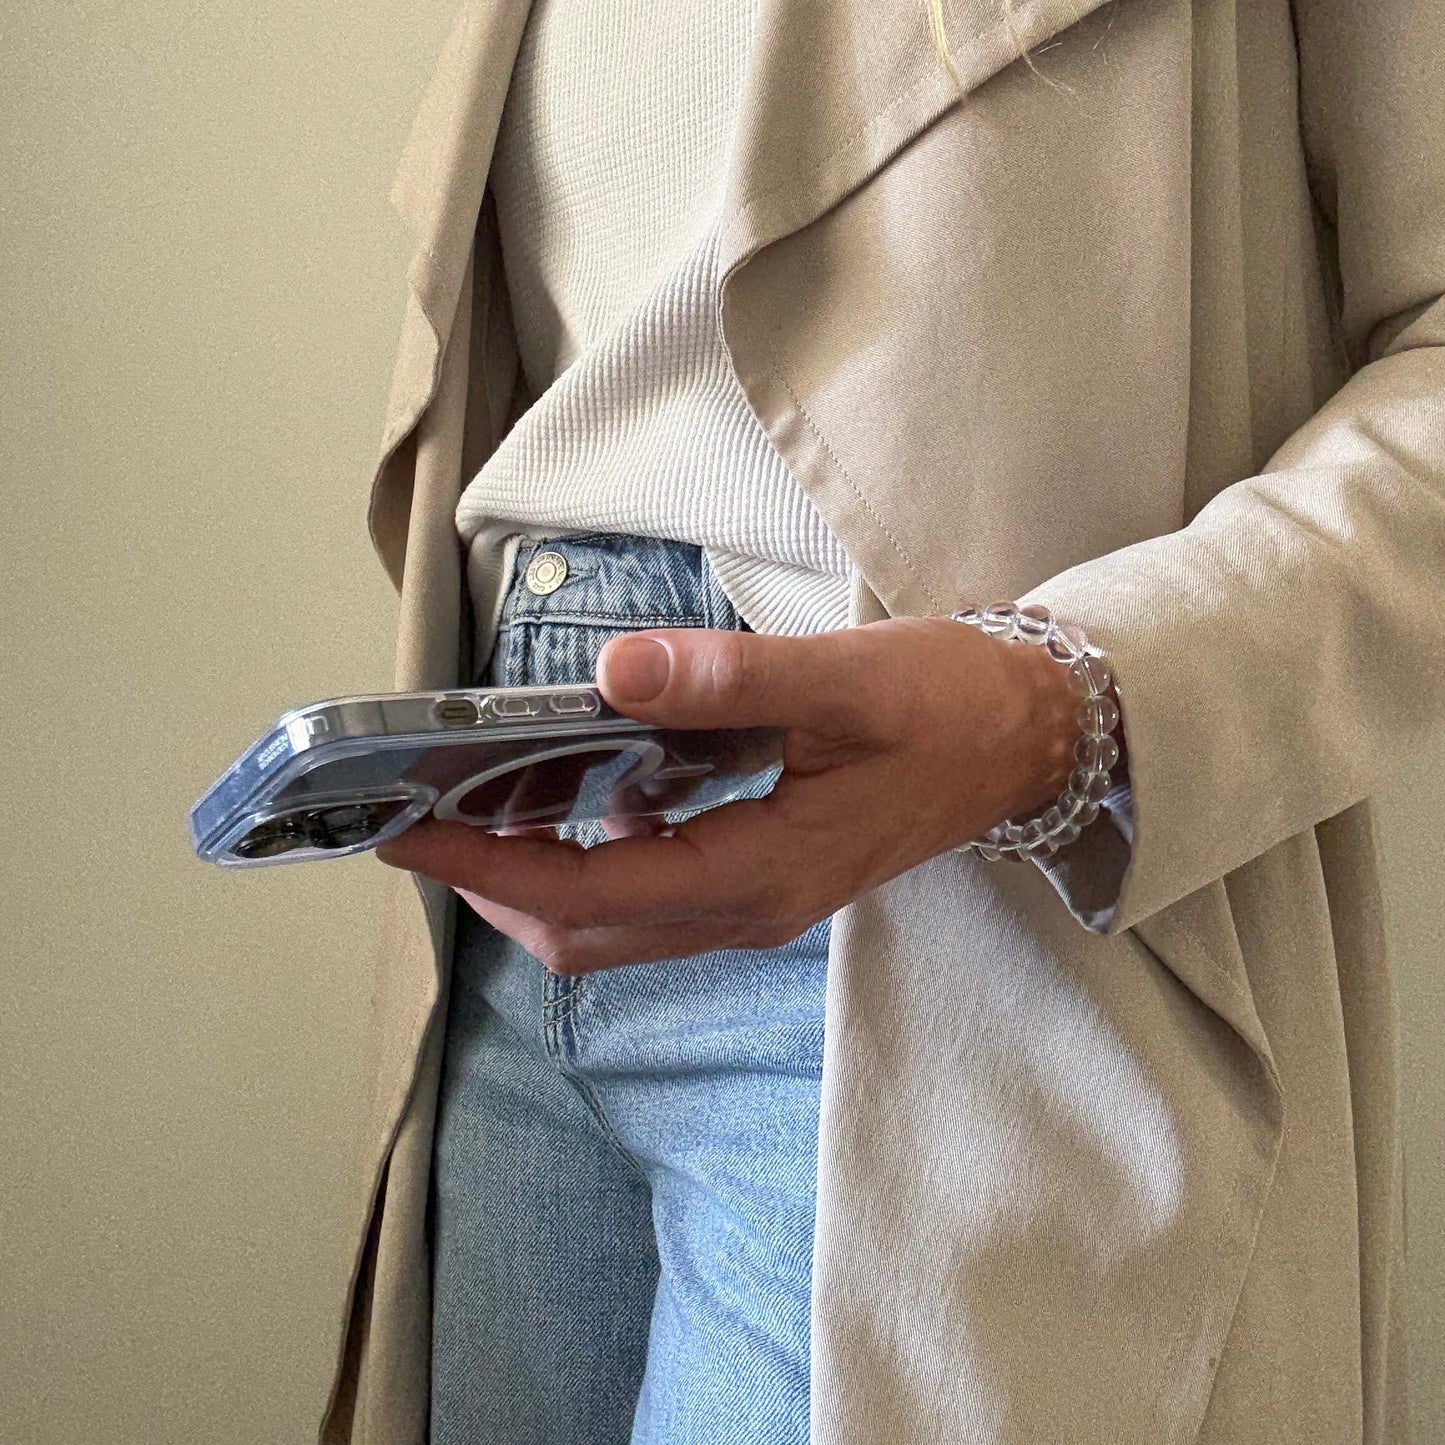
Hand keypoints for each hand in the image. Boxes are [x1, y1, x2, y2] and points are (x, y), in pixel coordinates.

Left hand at [375, 617, 1084, 973]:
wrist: (1031, 739)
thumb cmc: (950, 708)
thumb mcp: (844, 682)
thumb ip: (728, 681)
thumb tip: (611, 672)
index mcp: (758, 873)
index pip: (583, 892)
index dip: (482, 868)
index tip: (403, 834)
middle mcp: (747, 909)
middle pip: (584, 934)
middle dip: (492, 890)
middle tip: (425, 822)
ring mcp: (758, 901)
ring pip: (615, 923)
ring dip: (536, 880)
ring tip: (479, 809)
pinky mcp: (767, 876)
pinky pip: (653, 893)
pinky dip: (593, 859)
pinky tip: (579, 794)